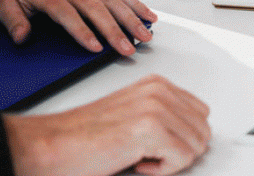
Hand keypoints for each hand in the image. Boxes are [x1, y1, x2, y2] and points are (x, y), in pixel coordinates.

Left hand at [0, 0, 156, 55]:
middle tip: (128, 47)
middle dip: (115, 29)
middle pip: (97, 8)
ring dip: (131, 17)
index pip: (68, 14)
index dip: (82, 31)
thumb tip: (22, 37)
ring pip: (112, 0)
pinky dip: (134, 3)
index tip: (95, 47)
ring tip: (144, 34)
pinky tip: (147, 15)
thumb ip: (13, 21)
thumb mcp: (2, 2)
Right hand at [4, 74, 210, 175]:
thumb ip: (164, 117)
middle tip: (147, 155)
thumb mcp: (132, 116)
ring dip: (169, 161)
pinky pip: (182, 158)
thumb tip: (193, 134)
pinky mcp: (150, 129)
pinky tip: (135, 163)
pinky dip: (162, 170)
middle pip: (202, 130)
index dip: (182, 138)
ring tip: (138, 157)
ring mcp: (156, 108)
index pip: (200, 114)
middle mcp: (159, 91)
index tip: (156, 146)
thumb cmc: (83, 137)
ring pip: (196, 146)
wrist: (50, 145)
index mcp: (157, 85)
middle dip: (179, 151)